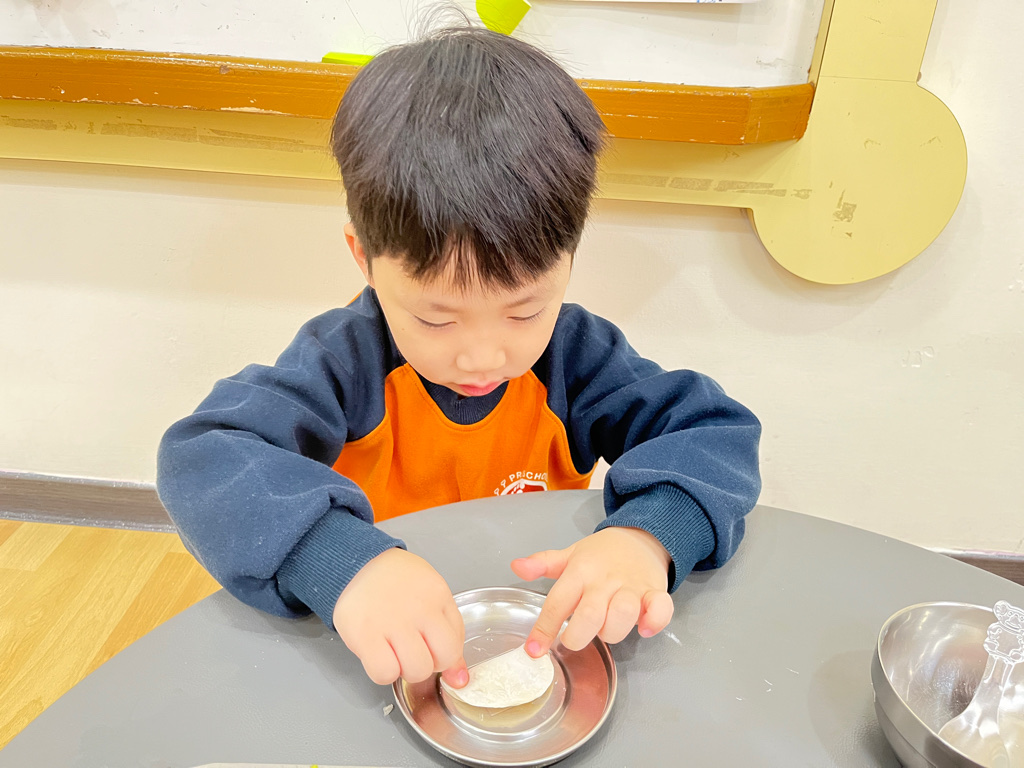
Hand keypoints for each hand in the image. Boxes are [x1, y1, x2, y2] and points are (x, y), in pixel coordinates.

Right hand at [333, 548, 468, 686]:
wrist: (358, 562)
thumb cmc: (397, 581)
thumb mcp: (432, 597)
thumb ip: (449, 634)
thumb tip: (460, 679)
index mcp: (439, 597)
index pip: (456, 644)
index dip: (444, 655)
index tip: (431, 650)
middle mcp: (419, 609)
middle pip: (440, 661)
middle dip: (428, 665)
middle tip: (413, 651)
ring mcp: (392, 621)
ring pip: (415, 671)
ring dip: (405, 670)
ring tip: (394, 653)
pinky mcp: (365, 633)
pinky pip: (384, 673)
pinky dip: (382, 672)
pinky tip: (379, 656)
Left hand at [511, 527, 673, 656]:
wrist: (640, 536)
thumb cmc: (601, 553)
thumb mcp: (570, 554)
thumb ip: (543, 563)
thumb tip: (516, 567)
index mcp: (580, 571)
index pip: (557, 601)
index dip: (544, 629)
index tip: (533, 651)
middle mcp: (604, 580)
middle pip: (590, 614)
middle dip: (577, 637)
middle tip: (573, 640)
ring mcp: (632, 586)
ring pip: (622, 615)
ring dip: (612, 631)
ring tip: (606, 629)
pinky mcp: (655, 592)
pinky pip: (660, 609)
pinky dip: (654, 622)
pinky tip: (644, 628)